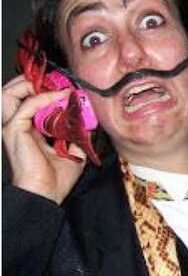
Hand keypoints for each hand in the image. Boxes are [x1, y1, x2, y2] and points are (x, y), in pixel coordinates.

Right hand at [3, 75, 86, 203]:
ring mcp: (13, 127)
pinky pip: (27, 106)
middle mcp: (17, 126)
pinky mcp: (14, 130)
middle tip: (57, 80)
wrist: (46, 195)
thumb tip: (89, 124)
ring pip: (10, 93)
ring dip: (32, 84)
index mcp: (28, 131)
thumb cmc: (55, 180)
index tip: (66, 86)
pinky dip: (44, 98)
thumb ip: (77, 137)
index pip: (28, 101)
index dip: (44, 90)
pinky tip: (61, 97)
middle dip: (33, 81)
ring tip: (54, 84)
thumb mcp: (73, 153)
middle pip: (13, 92)